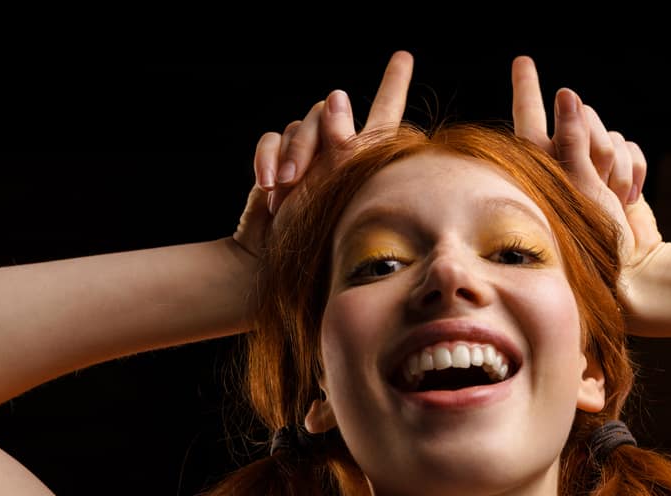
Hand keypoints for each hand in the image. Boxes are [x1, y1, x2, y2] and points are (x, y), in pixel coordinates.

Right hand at [232, 50, 414, 257]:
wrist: (276, 263)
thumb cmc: (320, 239)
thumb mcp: (342, 191)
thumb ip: (344, 143)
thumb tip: (337, 96)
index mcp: (366, 158)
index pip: (384, 113)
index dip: (393, 84)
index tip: (403, 57)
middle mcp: (336, 151)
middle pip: (328, 112)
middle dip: (312, 141)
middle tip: (298, 180)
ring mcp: (306, 156)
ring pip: (299, 126)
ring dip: (291, 156)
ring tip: (285, 190)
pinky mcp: (277, 162)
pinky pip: (271, 139)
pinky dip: (268, 159)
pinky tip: (269, 186)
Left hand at [510, 56, 664, 291]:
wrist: (633, 268)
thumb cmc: (592, 237)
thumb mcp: (577, 187)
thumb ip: (570, 140)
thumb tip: (567, 95)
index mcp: (540, 165)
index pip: (529, 116)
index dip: (527, 87)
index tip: (523, 61)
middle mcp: (565, 161)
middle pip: (585, 118)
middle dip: (599, 146)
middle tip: (600, 184)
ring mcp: (594, 167)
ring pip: (611, 134)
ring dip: (619, 166)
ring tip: (614, 201)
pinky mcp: (620, 172)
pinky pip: (632, 148)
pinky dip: (636, 171)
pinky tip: (629, 198)